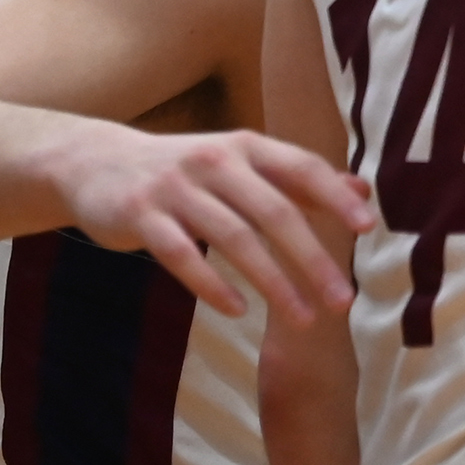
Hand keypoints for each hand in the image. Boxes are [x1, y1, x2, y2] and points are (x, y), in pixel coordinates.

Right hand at [52, 124, 373, 319]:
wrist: (96, 162)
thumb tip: (362, 191)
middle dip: (312, 258)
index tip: (368, 228)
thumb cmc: (186, 171)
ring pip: (234, 238)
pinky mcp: (140, 216)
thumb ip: (297, 179)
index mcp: (246, 146)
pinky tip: (238, 310)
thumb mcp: (240, 163)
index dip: (335, 196)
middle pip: (275, 212)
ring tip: (303, 318)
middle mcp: (215, 161)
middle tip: (342, 300)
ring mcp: (175, 188)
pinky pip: (181, 256)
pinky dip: (212, 285)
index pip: (301, 167)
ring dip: (273, 282)